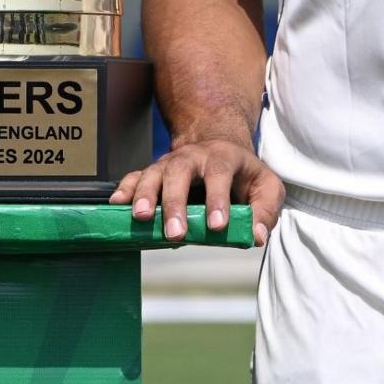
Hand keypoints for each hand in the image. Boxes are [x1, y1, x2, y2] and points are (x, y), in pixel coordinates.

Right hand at [110, 136, 283, 242]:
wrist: (217, 147)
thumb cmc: (244, 175)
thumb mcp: (266, 187)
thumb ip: (265, 211)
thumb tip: (256, 237)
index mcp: (223, 157)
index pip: (219, 174)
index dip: (218, 199)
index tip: (216, 226)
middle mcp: (192, 157)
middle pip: (180, 174)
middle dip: (175, 204)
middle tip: (175, 233)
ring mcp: (169, 164)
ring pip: (153, 174)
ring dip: (145, 195)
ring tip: (141, 218)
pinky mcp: (153, 173)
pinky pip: (135, 177)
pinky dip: (125, 190)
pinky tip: (117, 205)